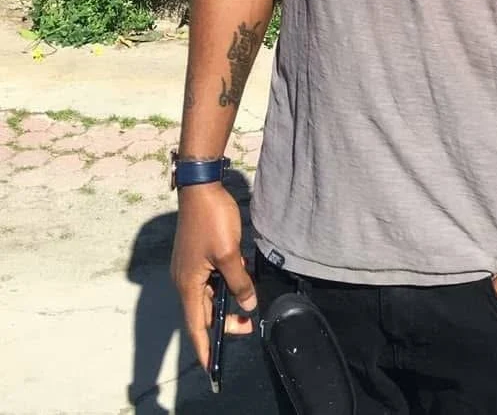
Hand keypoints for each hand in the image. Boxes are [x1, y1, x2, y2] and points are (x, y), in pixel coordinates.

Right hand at [170, 181, 256, 369]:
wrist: (201, 188)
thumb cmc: (212, 220)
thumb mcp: (229, 254)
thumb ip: (239, 282)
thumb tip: (248, 305)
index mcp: (189, 285)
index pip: (197, 327)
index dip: (205, 349)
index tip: (213, 369)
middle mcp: (185, 281)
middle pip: (204, 313)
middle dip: (225, 322)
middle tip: (249, 323)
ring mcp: (189, 268)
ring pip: (209, 296)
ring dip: (226, 302)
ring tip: (247, 303)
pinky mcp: (196, 257)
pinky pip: (210, 281)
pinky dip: (223, 286)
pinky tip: (239, 279)